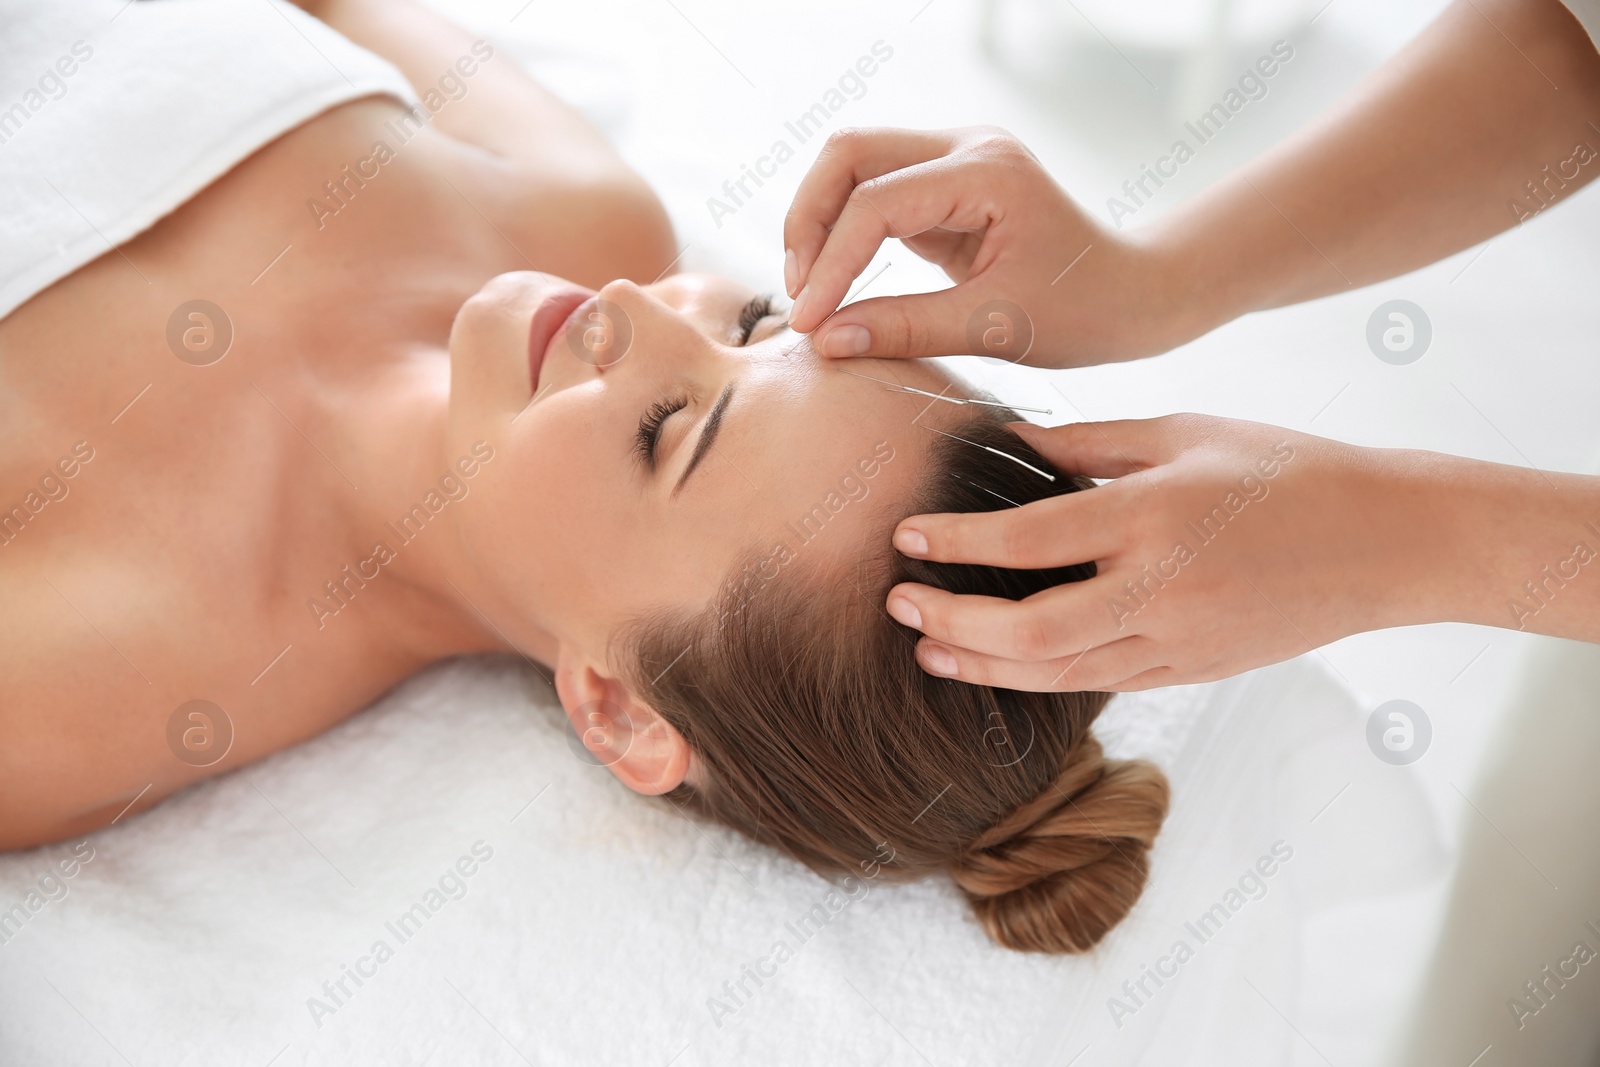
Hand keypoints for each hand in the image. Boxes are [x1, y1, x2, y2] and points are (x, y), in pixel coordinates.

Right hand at [783, 127, 1197, 367]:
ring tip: (812, 293)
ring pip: (851, 166)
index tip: (809, 324)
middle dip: (810, 221)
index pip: (876, 202)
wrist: (1135, 294)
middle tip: (801, 295)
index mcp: (987, 171)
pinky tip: (837, 285)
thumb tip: (825, 341)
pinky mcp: (944, 186)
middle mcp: (966, 147)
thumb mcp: (996, 327)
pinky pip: (873, 195)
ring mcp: (953, 160)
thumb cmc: (1085, 309)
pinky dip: (845, 235)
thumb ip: (907, 328)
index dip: (832, 263)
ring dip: (820, 224)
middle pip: (848, 153)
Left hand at [882, 415, 1453, 690]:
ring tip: (927, 650)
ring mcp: (1179, 643)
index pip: (1029, 542)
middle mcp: (1161, 590)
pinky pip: (1099, 684)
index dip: (956, 544)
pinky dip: (1039, 678)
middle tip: (898, 604)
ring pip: (1057, 676)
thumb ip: (1090, 445)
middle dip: (951, 624)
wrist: (1387, 542)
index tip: (904, 536)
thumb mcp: (1186, 432)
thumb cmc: (1286, 468)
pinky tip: (997, 665)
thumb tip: (1009, 444)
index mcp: (1154, 517)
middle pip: (1029, 633)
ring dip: (981, 667)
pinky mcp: (1192, 672)